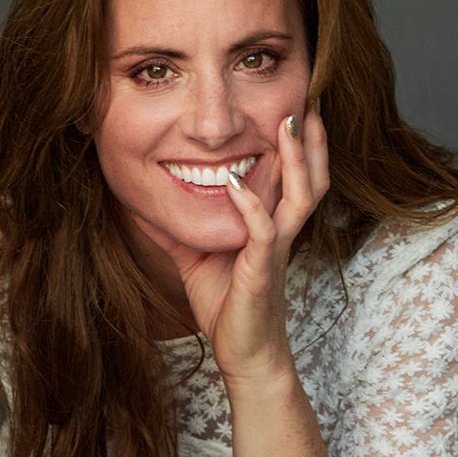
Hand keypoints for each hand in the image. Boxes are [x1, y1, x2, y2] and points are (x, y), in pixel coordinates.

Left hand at [158, 108, 328, 385]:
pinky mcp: (262, 271)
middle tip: (306, 101)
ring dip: (298, 159)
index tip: (292, 107)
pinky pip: (264, 232)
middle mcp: (281, 233)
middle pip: (311, 178)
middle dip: (311, 141)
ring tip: (290, 124)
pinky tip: (238, 183)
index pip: (292, 178)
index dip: (297, 146)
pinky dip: (251, 205)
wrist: (243, 355)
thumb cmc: (227, 307)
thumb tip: (145, 205)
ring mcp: (275, 251)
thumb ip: (179, 228)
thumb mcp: (196, 257)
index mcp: (271, 227)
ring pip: (300, 196)